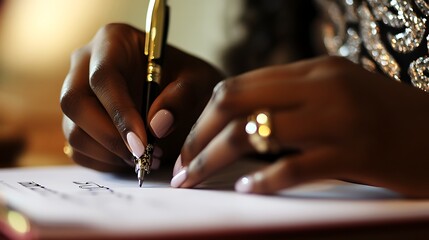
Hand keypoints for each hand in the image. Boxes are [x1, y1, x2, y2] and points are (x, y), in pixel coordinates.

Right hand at [61, 23, 222, 171]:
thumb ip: (182, 98)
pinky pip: (78, 150)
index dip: (119, 112)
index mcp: (113, 41)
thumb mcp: (198, 80)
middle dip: (109, 137)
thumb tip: (157, 125)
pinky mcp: (77, 122)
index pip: (103, 76)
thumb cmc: (188, 79)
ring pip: (73, 131)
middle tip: (143, 157)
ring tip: (146, 159)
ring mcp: (77, 94)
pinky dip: (104, 162)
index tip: (142, 143)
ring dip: (108, 153)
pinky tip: (133, 160)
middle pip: (74, 102)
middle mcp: (85, 65)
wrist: (183, 92)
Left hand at [172, 56, 428, 197]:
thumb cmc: (386, 117)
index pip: (239, 85)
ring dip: (214, 159)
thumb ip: (293, 98)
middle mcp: (322, 87)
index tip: (190, 142)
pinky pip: (292, 167)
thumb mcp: (337, 93)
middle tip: (184, 164)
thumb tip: (241, 120)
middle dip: (199, 135)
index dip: (205, 116)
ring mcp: (338, 120)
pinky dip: (262, 181)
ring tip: (197, 179)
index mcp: (314, 69)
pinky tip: (247, 189)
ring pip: (252, 133)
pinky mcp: (354, 154)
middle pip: (235, 102)